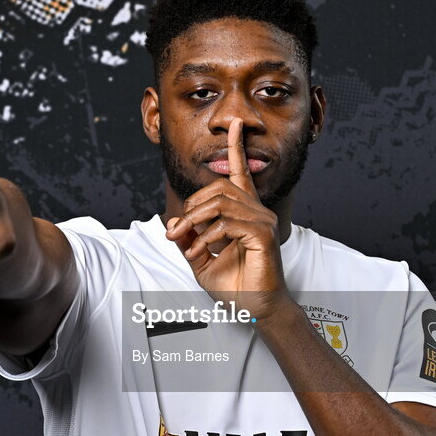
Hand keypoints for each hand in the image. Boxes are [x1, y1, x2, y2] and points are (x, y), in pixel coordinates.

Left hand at [164, 118, 291, 319]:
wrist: (255, 310)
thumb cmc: (236, 287)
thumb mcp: (202, 261)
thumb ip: (188, 241)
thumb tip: (172, 225)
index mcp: (244, 213)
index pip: (240, 173)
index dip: (237, 148)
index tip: (235, 125)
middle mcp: (256, 212)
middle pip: (218, 188)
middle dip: (191, 208)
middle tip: (176, 232)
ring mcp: (262, 222)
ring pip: (221, 203)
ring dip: (195, 223)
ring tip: (187, 244)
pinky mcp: (264, 236)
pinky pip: (228, 223)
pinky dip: (208, 237)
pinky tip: (202, 251)